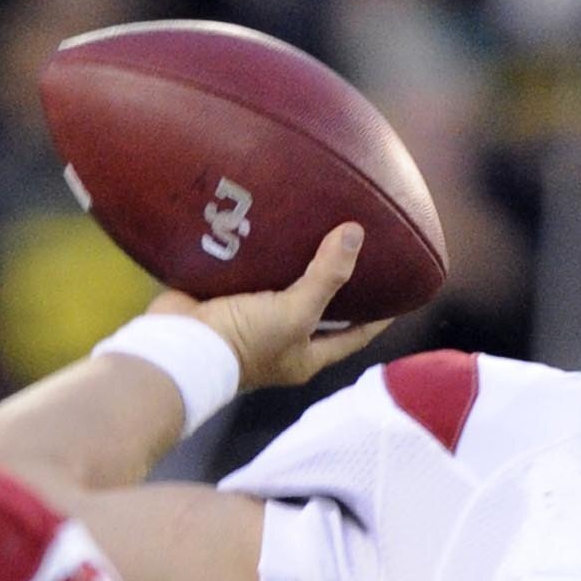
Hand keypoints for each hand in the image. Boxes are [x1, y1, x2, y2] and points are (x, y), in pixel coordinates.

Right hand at [179, 223, 392, 390]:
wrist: (179, 345)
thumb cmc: (246, 341)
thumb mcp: (296, 311)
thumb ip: (327, 276)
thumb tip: (356, 234)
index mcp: (306, 354)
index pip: (355, 335)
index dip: (378, 316)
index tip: (401, 290)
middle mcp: (283, 340)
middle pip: (321, 309)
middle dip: (338, 282)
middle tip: (359, 247)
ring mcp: (252, 319)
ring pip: (283, 287)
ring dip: (297, 263)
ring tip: (319, 226)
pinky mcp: (225, 298)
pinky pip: (250, 273)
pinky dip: (261, 254)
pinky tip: (272, 226)